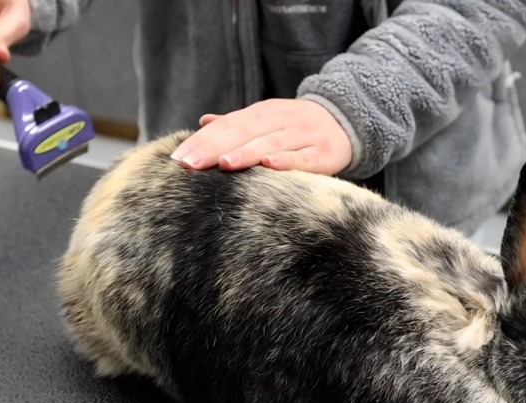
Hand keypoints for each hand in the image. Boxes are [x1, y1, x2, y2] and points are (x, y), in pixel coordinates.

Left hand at [170, 99, 352, 175]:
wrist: (347, 121)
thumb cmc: (298, 127)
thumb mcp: (267, 119)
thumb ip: (236, 123)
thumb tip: (203, 121)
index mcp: (262, 113)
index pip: (227, 126)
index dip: (202, 141)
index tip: (178, 158)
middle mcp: (280, 120)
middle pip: (243, 133)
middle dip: (214, 148)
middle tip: (189, 164)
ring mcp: (302, 135)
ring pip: (271, 143)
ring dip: (246, 153)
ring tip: (223, 163)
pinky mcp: (324, 152)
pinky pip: (304, 157)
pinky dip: (287, 161)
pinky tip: (269, 166)